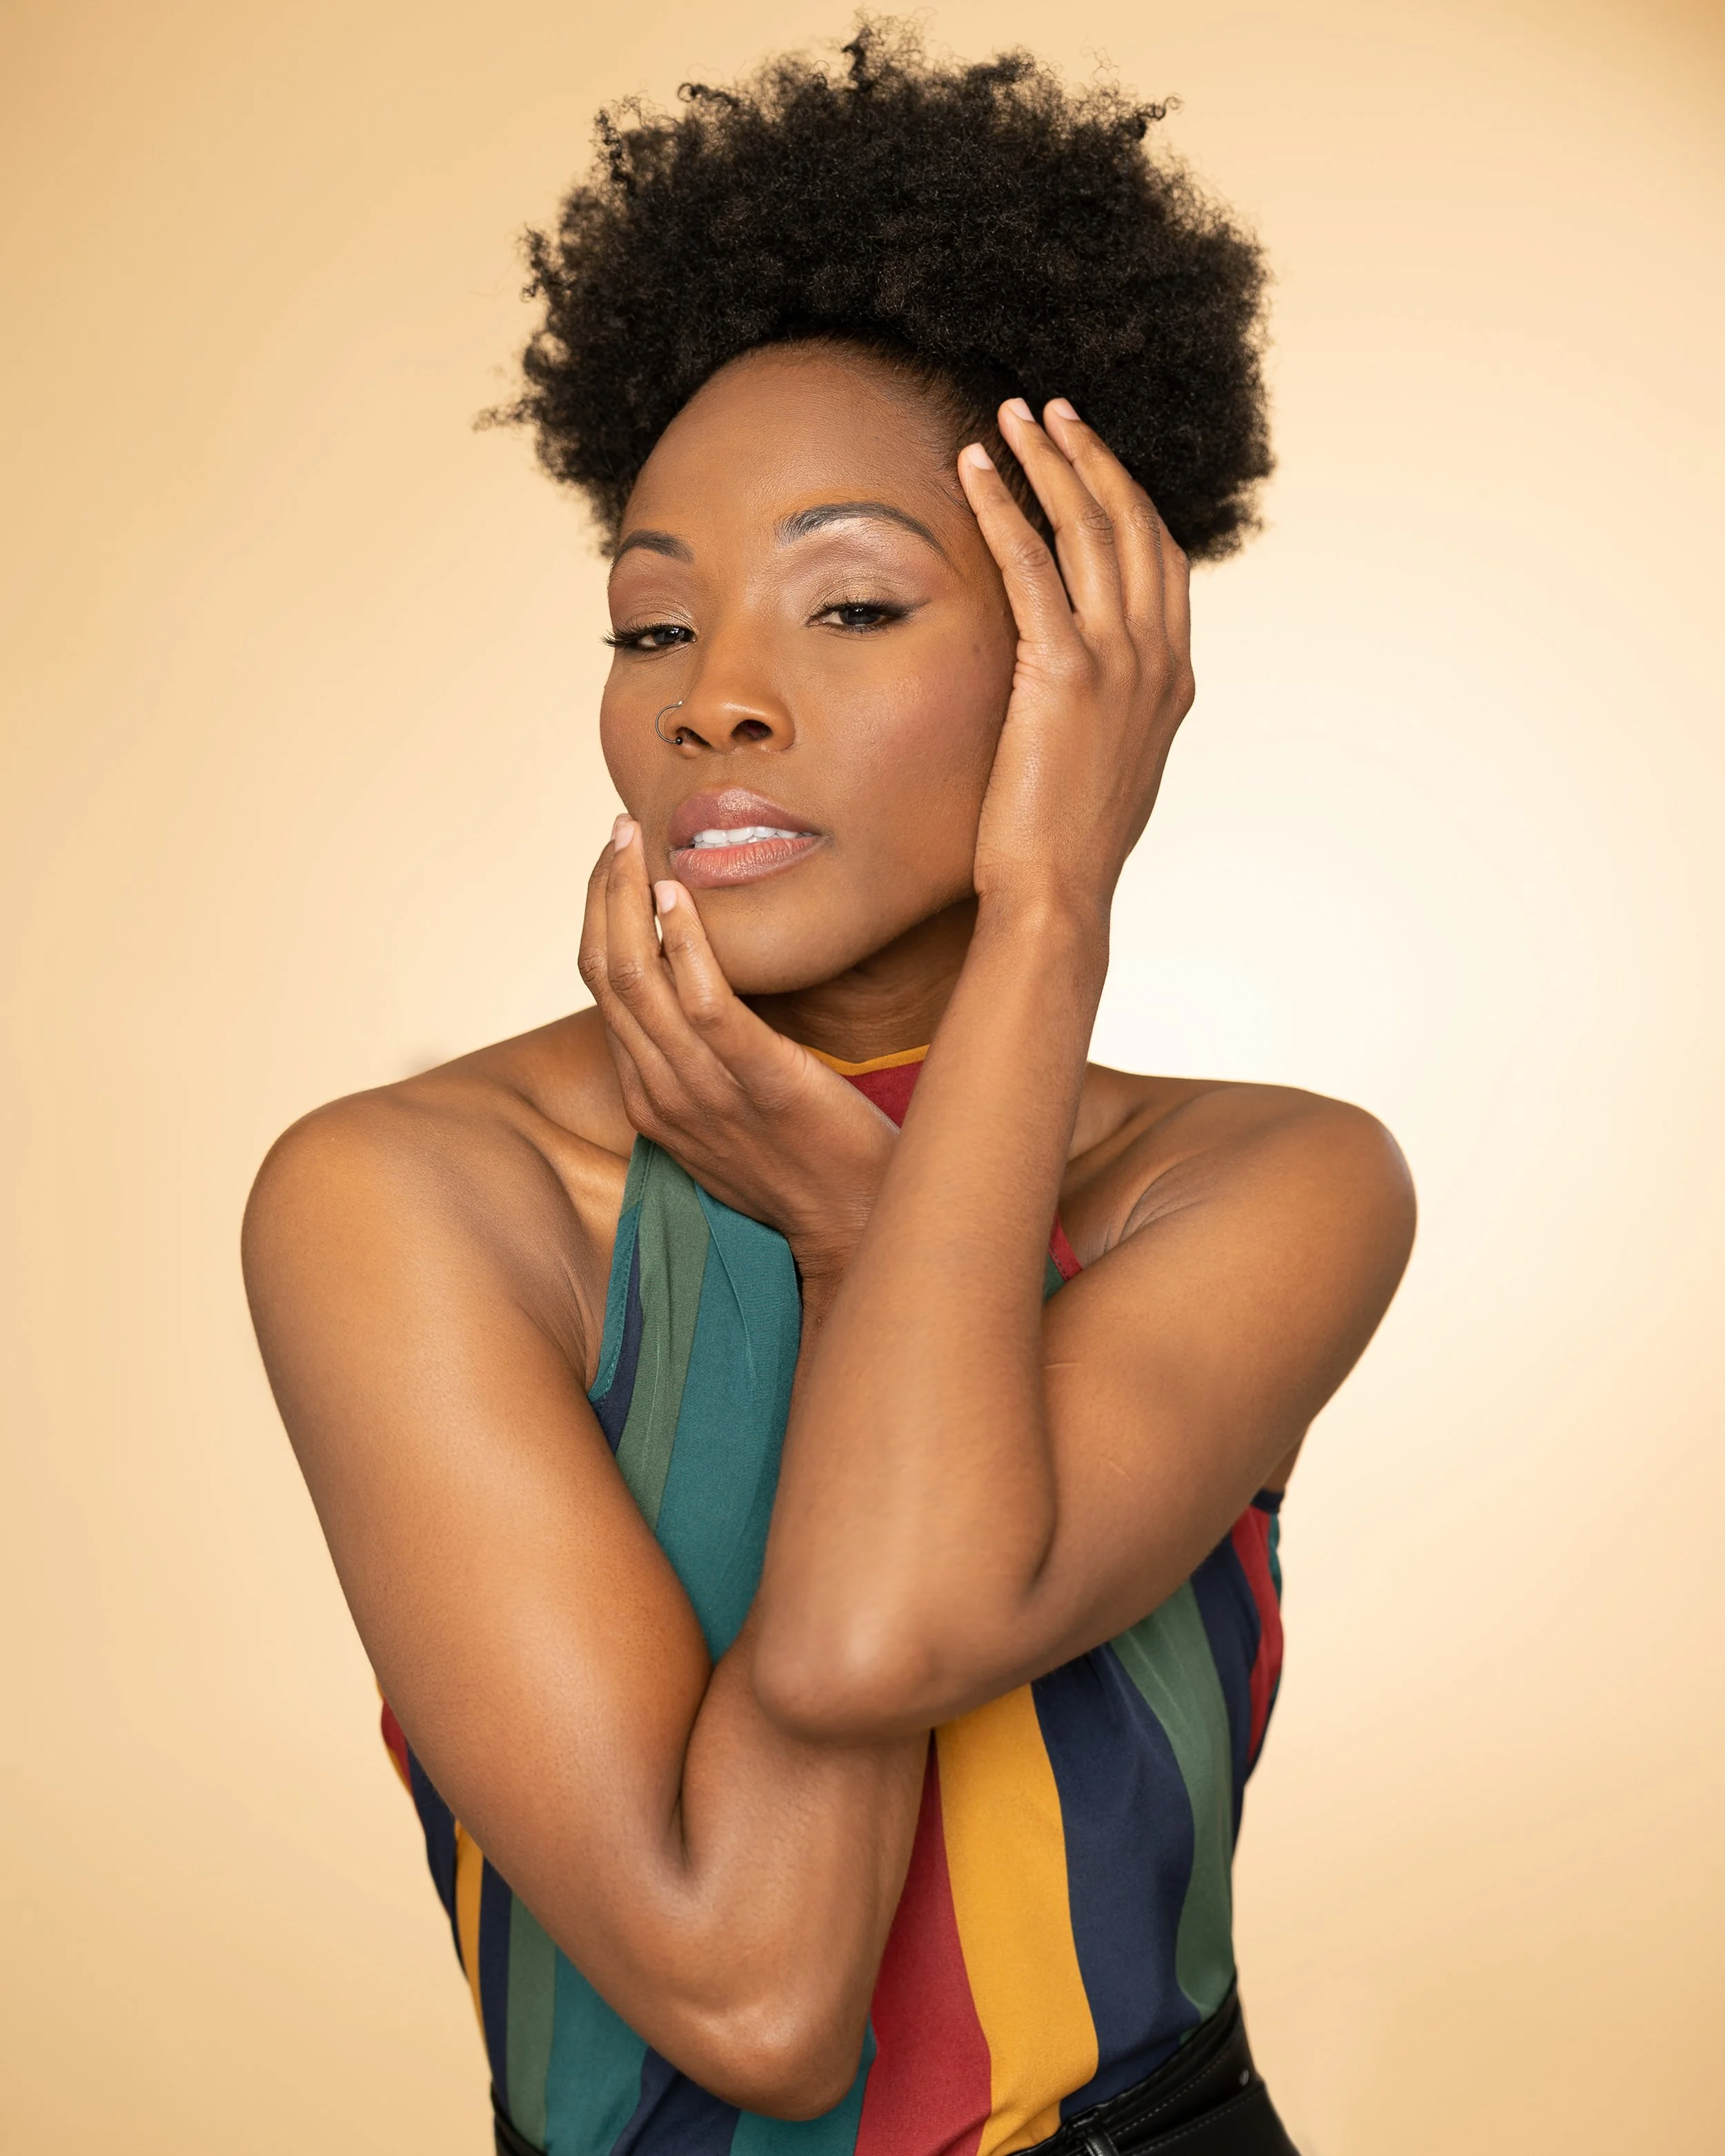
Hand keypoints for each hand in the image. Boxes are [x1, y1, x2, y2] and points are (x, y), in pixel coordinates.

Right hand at [578, 822, 897, 1283]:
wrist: (862, 1230)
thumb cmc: (810, 1164)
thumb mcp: (735, 1113)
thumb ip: (708, 1057)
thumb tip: (707, 989)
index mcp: (651, 1098)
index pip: (602, 990)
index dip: (598, 918)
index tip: (615, 861)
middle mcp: (663, 1093)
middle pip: (607, 974)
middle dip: (605, 893)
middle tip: (616, 831)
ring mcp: (707, 1093)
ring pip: (637, 981)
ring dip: (630, 900)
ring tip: (635, 842)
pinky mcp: (762, 1085)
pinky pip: (705, 1006)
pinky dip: (684, 945)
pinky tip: (680, 895)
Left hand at [957, 398, 1194, 915]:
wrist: (1058, 894)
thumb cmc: (1065, 847)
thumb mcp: (1106, 767)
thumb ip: (1107, 712)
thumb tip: (1079, 691)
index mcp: (1173, 680)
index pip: (1162, 561)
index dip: (1127, 498)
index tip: (1090, 458)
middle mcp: (1158, 660)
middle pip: (1133, 525)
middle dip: (1091, 457)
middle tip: (1049, 410)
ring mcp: (1119, 664)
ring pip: (1089, 530)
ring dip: (1049, 462)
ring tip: (1013, 417)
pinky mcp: (1065, 674)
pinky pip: (1032, 566)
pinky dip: (1003, 508)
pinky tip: (974, 469)